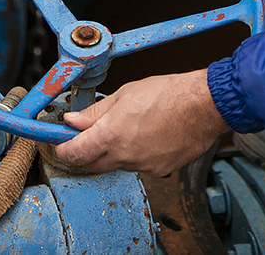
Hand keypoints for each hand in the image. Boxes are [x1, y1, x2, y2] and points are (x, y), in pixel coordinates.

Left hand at [53, 70, 229, 175]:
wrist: (204, 106)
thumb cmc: (169, 94)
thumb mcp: (124, 94)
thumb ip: (95, 112)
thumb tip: (73, 121)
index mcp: (111, 135)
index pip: (74, 153)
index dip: (62, 148)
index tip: (60, 143)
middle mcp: (124, 156)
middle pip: (91, 164)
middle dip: (85, 152)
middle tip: (87, 135)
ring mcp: (142, 166)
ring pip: (115, 165)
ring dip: (112, 152)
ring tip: (127, 128)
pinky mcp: (159, 170)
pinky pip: (137, 166)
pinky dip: (135, 154)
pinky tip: (146, 136)